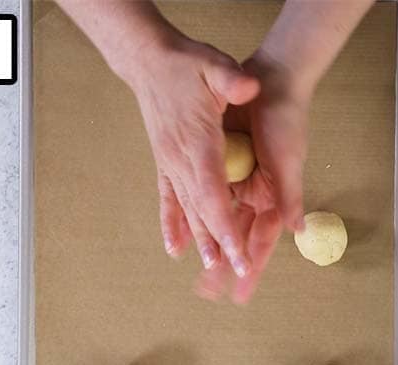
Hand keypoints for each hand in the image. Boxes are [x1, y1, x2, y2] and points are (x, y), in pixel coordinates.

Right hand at [125, 27, 260, 277]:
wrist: (147, 58)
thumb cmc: (185, 63)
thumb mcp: (213, 64)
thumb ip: (231, 79)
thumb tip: (249, 88)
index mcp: (196, 140)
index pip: (211, 189)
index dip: (224, 222)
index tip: (237, 250)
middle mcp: (179, 157)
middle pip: (201, 208)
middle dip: (220, 242)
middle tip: (237, 273)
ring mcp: (170, 162)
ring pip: (187, 209)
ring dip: (200, 240)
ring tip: (212, 271)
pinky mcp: (165, 162)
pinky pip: (168, 199)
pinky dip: (172, 224)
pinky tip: (174, 248)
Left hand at [196, 52, 310, 303]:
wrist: (270, 81)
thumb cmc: (285, 121)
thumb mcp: (288, 160)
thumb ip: (290, 197)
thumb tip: (298, 232)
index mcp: (275, 199)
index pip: (260, 241)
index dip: (250, 267)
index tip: (240, 294)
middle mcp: (258, 196)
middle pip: (239, 239)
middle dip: (228, 267)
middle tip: (213, 294)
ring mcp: (240, 182)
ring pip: (223, 223)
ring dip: (213, 248)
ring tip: (201, 275)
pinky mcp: (224, 166)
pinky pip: (208, 198)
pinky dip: (197, 216)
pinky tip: (187, 233)